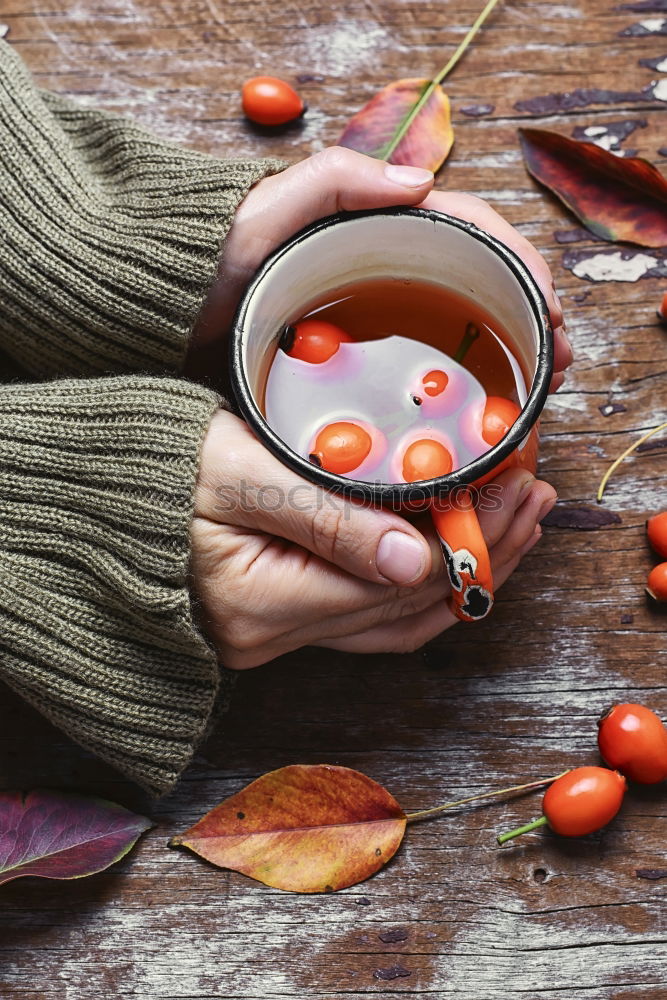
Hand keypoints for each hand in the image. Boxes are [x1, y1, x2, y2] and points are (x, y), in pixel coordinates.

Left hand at [187, 146, 571, 392]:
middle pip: (477, 284)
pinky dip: (458, 382)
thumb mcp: (268, 211)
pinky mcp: (355, 354)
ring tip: (536, 386)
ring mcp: (371, 312)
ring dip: (505, 351)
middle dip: (525, 316)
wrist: (162, 313)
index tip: (548, 309)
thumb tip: (421, 180)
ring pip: (457, 326)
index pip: (470, 233)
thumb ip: (335, 180)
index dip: (518, 267)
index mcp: (375, 224)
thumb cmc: (209, 259)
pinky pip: (419, 363)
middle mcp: (384, 266)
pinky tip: (480, 406)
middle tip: (556, 360)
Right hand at [192, 409, 555, 668]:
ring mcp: (276, 637)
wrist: (97, 497)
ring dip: (462, 574)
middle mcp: (274, 636)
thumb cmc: (156, 470)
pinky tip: (455, 557)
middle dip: (483, 554)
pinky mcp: (279, 621)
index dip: (469, 540)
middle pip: (409, 608)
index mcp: (265, 604)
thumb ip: (329, 521)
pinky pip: (367, 620)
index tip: (515, 487)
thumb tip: (420, 562)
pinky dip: (420, 590)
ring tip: (514, 525)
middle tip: (535, 500)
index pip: (398, 584)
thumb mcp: (241, 475)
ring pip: (396, 621)